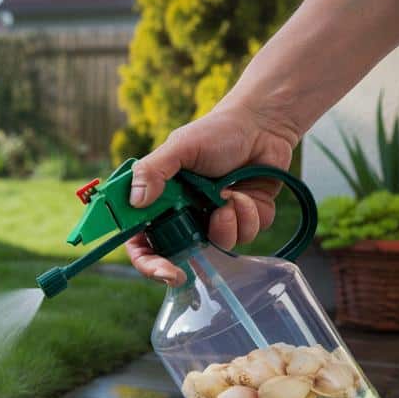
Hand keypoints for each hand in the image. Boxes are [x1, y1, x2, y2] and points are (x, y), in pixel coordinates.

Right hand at [125, 101, 299, 285]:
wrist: (262, 125)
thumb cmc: (217, 131)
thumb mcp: (180, 146)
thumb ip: (154, 171)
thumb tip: (136, 201)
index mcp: (160, 202)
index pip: (142, 242)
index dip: (148, 263)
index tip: (165, 271)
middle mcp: (184, 216)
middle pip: (180, 254)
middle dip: (197, 246)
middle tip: (211, 225)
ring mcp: (214, 220)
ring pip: (219, 247)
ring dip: (228, 224)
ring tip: (231, 195)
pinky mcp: (244, 220)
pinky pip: (246, 236)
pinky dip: (250, 216)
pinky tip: (248, 193)